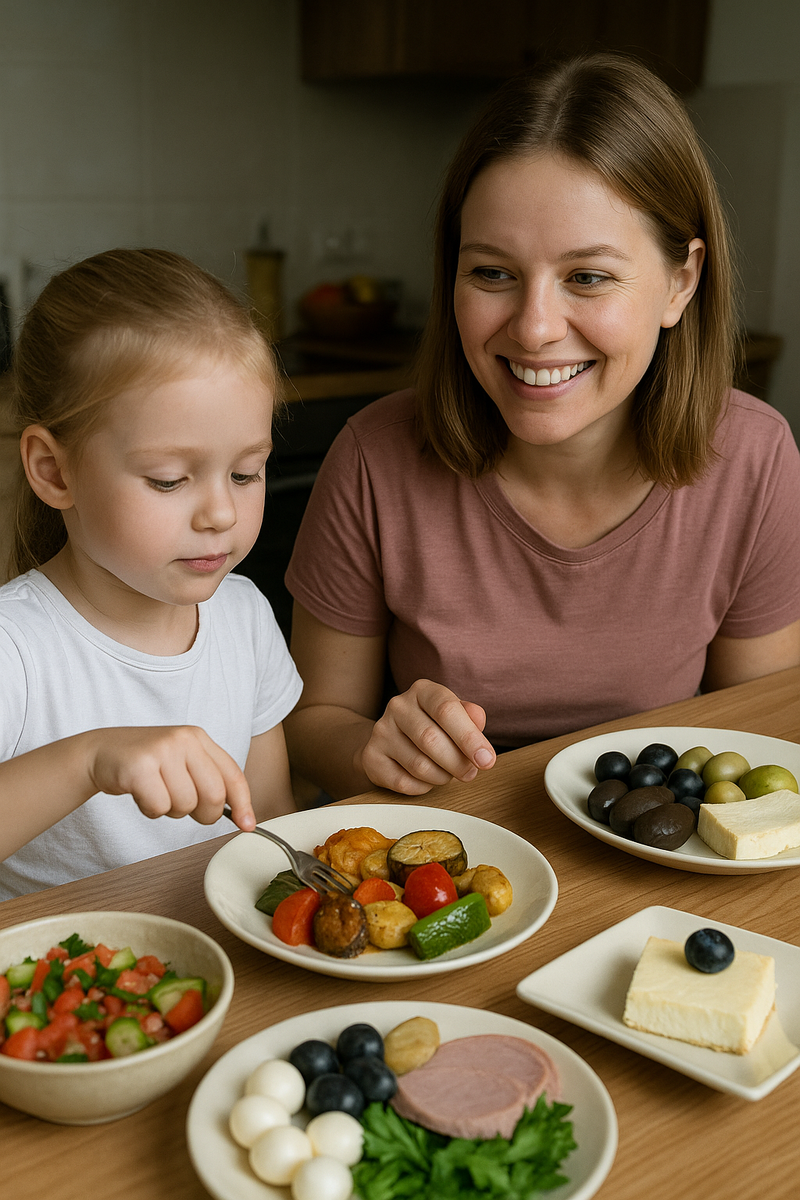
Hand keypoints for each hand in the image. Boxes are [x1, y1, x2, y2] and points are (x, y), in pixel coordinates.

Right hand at [88, 726, 256, 829]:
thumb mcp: (182, 762)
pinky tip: (142, 794)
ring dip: (171, 810)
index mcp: (199, 738)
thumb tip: (242, 816)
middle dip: (204, 814)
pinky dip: (151, 810)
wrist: (102, 751)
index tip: (247, 825)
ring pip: (185, 805)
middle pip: (213, 795)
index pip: (232, 775)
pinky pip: (159, 807)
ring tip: (157, 792)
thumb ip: (209, 780)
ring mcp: (161, 750)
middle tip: (185, 808)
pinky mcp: (139, 767)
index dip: (244, 804)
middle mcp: (183, 740)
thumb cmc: (148, 764)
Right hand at [359, 680, 496, 794]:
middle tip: (471, 773)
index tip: (486, 759)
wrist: (391, 738)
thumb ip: (471, 717)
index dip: (469, 737)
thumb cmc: (433, 725)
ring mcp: (381, 731)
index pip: (446, 709)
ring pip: (419, 765)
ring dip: (442, 776)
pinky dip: (423, 787)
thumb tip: (478, 722)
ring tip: (448, 773)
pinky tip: (427, 779)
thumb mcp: (455, 715)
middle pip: (431, 739)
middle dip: (457, 763)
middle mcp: (398, 706)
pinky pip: (404, 782)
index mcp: (422, 691)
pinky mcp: (371, 757)